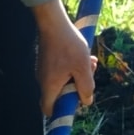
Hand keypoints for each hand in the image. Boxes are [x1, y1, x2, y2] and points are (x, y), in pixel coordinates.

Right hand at [33, 0, 94, 114]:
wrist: (54, 22)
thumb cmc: (69, 45)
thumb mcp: (83, 68)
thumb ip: (86, 88)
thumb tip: (87, 101)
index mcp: (50, 86)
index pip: (49, 110)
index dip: (62, 112)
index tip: (76, 103)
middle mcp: (43, 80)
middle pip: (60, 95)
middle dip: (77, 88)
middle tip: (90, 75)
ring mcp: (44, 70)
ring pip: (63, 81)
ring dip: (78, 75)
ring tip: (90, 62)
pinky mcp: (47, 61)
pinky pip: (60, 71)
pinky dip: (72, 67)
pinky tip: (84, 56)